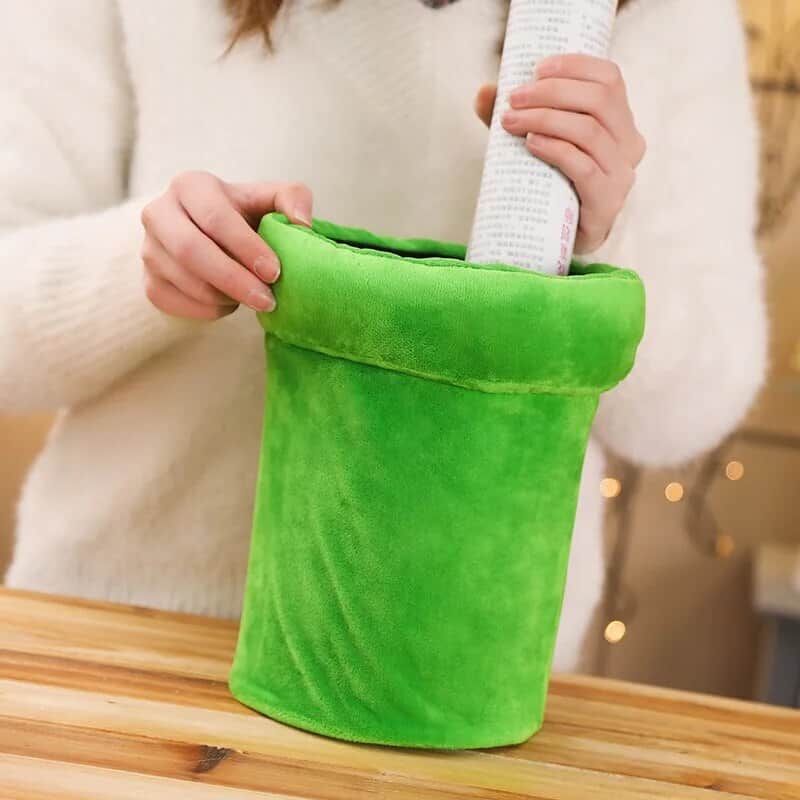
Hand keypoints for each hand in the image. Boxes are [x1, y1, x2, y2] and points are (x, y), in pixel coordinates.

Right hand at [141, 172, 312, 318]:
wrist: (213, 240)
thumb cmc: (245, 217)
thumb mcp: (270, 200)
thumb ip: (293, 198)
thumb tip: (302, 223)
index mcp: (190, 185)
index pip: (214, 218)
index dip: (246, 248)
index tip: (275, 272)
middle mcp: (159, 213)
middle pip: (190, 251)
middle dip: (234, 280)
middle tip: (267, 300)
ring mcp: (148, 249)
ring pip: (185, 281)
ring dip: (226, 297)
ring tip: (253, 298)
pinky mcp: (148, 282)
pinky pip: (177, 304)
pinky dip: (209, 310)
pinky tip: (229, 303)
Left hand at [475, 54, 645, 253]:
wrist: (561, 239)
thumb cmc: (552, 184)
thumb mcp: (537, 142)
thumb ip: (516, 116)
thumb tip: (483, 91)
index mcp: (620, 121)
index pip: (609, 79)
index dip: (575, 66)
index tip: (536, 68)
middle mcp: (630, 144)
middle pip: (598, 100)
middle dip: (551, 92)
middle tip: (514, 99)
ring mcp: (622, 175)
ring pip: (589, 131)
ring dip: (546, 119)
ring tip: (512, 122)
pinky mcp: (607, 203)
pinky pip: (584, 168)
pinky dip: (556, 150)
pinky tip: (531, 143)